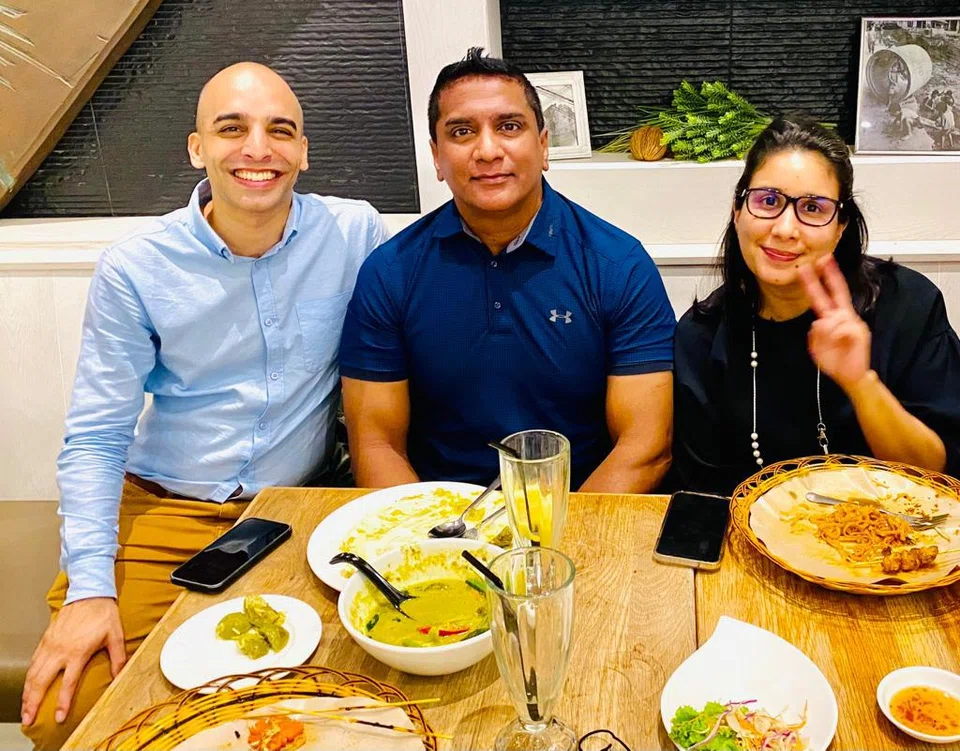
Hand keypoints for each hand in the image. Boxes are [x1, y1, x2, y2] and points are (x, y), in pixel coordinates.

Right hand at [21, 597, 124, 725]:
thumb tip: (119, 677)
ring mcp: (51, 645)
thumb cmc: (104, 614)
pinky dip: (28, 676)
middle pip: (42, 682)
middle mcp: (60, 650)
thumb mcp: (116, 635)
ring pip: (33, 673)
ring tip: (24, 708)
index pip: (67, 683)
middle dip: (33, 703)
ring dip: (27, 692)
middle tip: (29, 719)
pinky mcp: (46, 639)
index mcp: (78, 652)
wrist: (90, 593)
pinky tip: (27, 686)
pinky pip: (33, 661)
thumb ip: (118, 658)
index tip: (58, 717)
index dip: (63, 702)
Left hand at [799, 256, 871, 391]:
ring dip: (825, 335)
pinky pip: (838, 330)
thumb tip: (818, 322)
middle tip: (821, 259)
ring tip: (833, 347)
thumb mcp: (818, 346)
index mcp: (835, 318)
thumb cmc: (837, 361)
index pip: (828, 295)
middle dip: (828, 276)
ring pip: (829, 319)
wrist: (852, 376)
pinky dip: (834, 339)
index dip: (822, 280)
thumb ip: (815, 333)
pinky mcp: (858, 332)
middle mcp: (845, 317)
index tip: (815, 265)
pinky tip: (839, 347)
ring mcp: (853, 323)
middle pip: (836, 292)